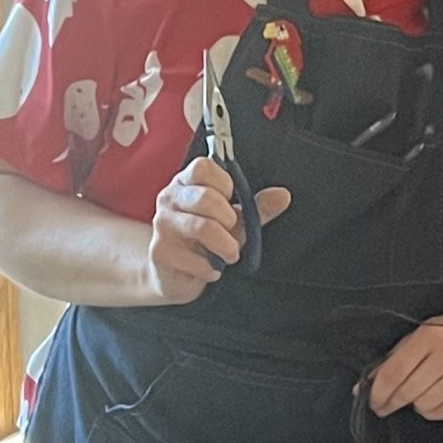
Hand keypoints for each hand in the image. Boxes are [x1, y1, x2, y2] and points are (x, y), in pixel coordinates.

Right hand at [145, 158, 289, 302]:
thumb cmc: (205, 242)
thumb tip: (283, 195)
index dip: (224, 184)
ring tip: (228, 255)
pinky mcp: (159, 251)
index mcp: (186, 183)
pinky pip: (195, 259)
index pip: (203, 167)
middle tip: (231, 232)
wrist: (176, 275)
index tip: (230, 201)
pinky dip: (211, 269)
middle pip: (205, 197)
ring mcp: (162, 224)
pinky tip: (209, 268)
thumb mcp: (235, 221)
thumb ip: (257, 208)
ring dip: (225, 247)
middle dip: (229, 220)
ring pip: (202, 227)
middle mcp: (169, 198)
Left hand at [365, 305, 442, 420]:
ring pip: (425, 406)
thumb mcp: (423, 334)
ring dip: (417, 405)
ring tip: (420, 395)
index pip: (393, 372)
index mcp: (430, 336)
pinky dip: (435, 411)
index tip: (373, 401)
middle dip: (392, 402)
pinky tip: (435, 400)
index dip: (378, 392)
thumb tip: (365, 386)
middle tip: (387, 405)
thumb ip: (394, 358)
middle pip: (407, 392)